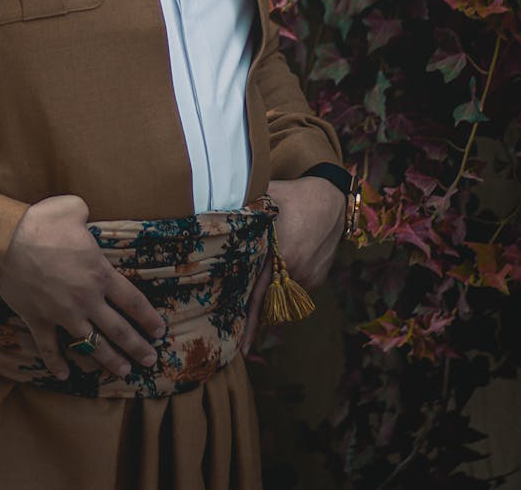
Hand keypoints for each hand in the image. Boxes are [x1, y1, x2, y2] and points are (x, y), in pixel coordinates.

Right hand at [0, 194, 166, 381]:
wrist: (6, 241)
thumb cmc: (43, 223)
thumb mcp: (73, 208)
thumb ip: (86, 214)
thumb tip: (85, 214)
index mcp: (99, 274)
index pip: (132, 301)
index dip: (148, 318)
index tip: (159, 331)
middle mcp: (86, 299)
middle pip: (118, 330)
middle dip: (137, 347)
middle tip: (150, 360)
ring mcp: (62, 314)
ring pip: (91, 344)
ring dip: (109, 360)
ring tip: (124, 372)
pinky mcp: (39, 321)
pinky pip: (49, 348)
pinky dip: (56, 363)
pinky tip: (64, 376)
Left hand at [242, 175, 344, 354]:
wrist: (332, 199)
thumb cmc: (292, 195)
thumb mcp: (264, 197)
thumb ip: (241, 207)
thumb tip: (212, 208)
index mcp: (278, 255)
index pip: (257, 295)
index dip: (249, 322)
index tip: (243, 348)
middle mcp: (293, 271)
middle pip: (268, 298)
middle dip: (256, 309)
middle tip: (242, 325)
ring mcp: (307, 278)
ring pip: (282, 294)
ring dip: (272, 288)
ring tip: (269, 266)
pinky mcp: (317, 278)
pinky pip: (296, 287)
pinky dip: (287, 280)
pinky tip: (286, 258)